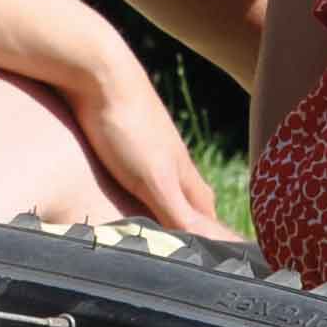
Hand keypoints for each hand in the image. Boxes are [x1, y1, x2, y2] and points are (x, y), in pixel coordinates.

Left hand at [62, 39, 237, 241]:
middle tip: (200, 243)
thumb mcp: (155, 179)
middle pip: (190, 195)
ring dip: (168, 201)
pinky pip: (134, 167)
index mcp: (182, 172)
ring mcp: (145, 145)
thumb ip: (182, 215)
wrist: (97, 71)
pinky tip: (125, 186)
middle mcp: (168, 158)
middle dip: (197, 220)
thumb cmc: (128, 126)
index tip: (228, 255)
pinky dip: (138, 184)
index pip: (206, 213)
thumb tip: (216, 247)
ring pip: (164, 179)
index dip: (217, 236)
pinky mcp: (117, 135)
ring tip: (165, 219)